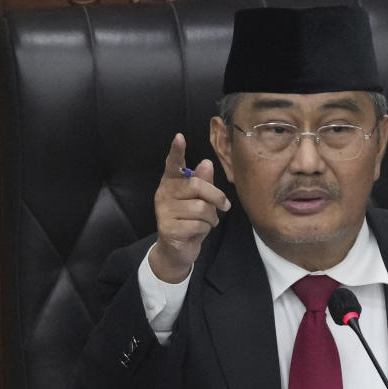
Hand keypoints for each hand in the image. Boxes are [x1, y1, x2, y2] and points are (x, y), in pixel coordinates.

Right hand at [150, 133, 230, 282]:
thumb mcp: (199, 201)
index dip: (176, 151)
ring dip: (211, 218)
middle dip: (216, 197)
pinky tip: (198, 232)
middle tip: (224, 206)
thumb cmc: (189, 222)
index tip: (179, 137)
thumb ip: (202, 183)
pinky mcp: (168, 228)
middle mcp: (164, 194)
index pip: (172, 164)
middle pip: (196, 186)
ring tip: (207, 222)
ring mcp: (164, 212)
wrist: (176, 251)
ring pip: (200, 208)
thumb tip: (206, 162)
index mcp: (171, 183)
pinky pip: (198, 224)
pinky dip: (205, 229)